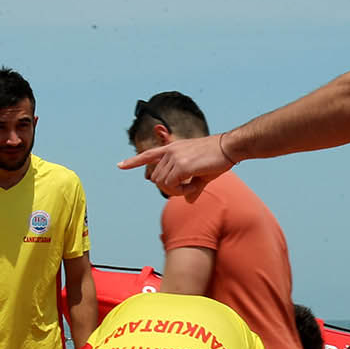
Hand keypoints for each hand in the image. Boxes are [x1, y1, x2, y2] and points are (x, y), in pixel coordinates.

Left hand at [117, 134, 236, 201]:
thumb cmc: (218, 158)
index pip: (148, 155)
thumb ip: (192, 187)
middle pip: (156, 179)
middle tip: (188, 188)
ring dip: (177, 190)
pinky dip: (182, 191)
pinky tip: (193, 186)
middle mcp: (170, 152)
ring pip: (163, 183)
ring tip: (192, 185)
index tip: (120, 165)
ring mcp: (174, 157)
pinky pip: (173, 185)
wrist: (229, 147)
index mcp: (172, 148)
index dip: (133, 161)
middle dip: (170, 189)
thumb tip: (189, 201)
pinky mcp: (182, 165)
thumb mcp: (202, 173)